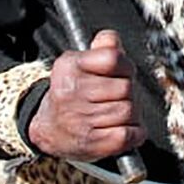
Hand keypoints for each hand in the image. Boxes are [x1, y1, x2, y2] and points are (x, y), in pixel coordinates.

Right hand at [26, 30, 145, 162]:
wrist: (49, 129)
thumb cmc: (72, 92)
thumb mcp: (79, 63)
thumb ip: (103, 46)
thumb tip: (112, 40)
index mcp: (70, 66)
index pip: (112, 58)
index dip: (125, 66)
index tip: (123, 73)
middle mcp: (71, 92)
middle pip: (126, 87)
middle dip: (130, 93)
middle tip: (121, 97)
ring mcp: (80, 119)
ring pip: (129, 111)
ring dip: (133, 114)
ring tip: (120, 114)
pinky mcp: (90, 143)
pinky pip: (128, 134)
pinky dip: (135, 133)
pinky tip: (126, 130)